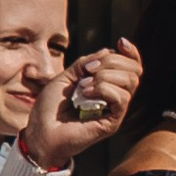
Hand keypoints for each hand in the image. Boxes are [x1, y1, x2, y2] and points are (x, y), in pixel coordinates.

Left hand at [21, 42, 141, 168]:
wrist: (40, 132)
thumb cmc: (50, 109)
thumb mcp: (65, 77)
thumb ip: (84, 64)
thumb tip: (107, 51)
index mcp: (106, 85)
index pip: (132, 66)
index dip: (131, 52)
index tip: (120, 42)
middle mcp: (115, 97)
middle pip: (134, 71)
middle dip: (112, 62)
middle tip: (88, 70)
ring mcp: (115, 110)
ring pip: (130, 82)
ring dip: (105, 76)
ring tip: (83, 85)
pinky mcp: (113, 122)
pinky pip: (121, 98)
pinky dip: (103, 89)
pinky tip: (85, 94)